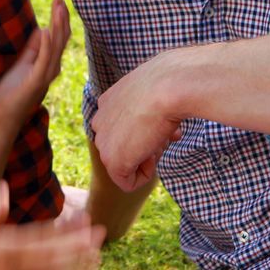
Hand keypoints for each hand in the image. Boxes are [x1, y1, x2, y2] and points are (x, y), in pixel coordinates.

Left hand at [0, 0, 70, 129]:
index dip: (59, 18)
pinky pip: (43, 61)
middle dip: (61, 18)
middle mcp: (51, 68)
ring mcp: (45, 76)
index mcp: (49, 64)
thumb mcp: (23, 63)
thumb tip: (41, 29)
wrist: (5, 116)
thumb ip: (33, 48)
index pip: (58, 37)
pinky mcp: (35, 82)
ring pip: (55, 48)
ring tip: (58, 9)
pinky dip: (45, 46)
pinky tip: (45, 31)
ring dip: (57, 27)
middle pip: (60, 39)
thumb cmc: (12, 92)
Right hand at [0, 182, 103, 269]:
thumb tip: (7, 189)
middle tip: (100, 239)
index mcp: (2, 250)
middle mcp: (8, 268)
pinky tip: (61, 265)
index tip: (90, 230)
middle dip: (76, 250)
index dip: (69, 237)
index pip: (44, 244)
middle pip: (51, 261)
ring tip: (89, 255)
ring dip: (67, 263)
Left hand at [91, 53, 183, 192]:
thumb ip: (148, 113)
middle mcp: (100, 121)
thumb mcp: (155, 95)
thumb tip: (161, 130)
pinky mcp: (112, 161)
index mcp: (108, 103)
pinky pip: (128, 182)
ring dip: (149, 155)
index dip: (149, 130)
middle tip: (162, 130)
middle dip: (148, 144)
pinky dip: (145, 175)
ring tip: (160, 136)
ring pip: (128, 163)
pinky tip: (153, 154)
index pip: (126, 128)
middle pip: (127, 146)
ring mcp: (103, 142)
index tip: (163, 121)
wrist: (169, 88)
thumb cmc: (169, 86)